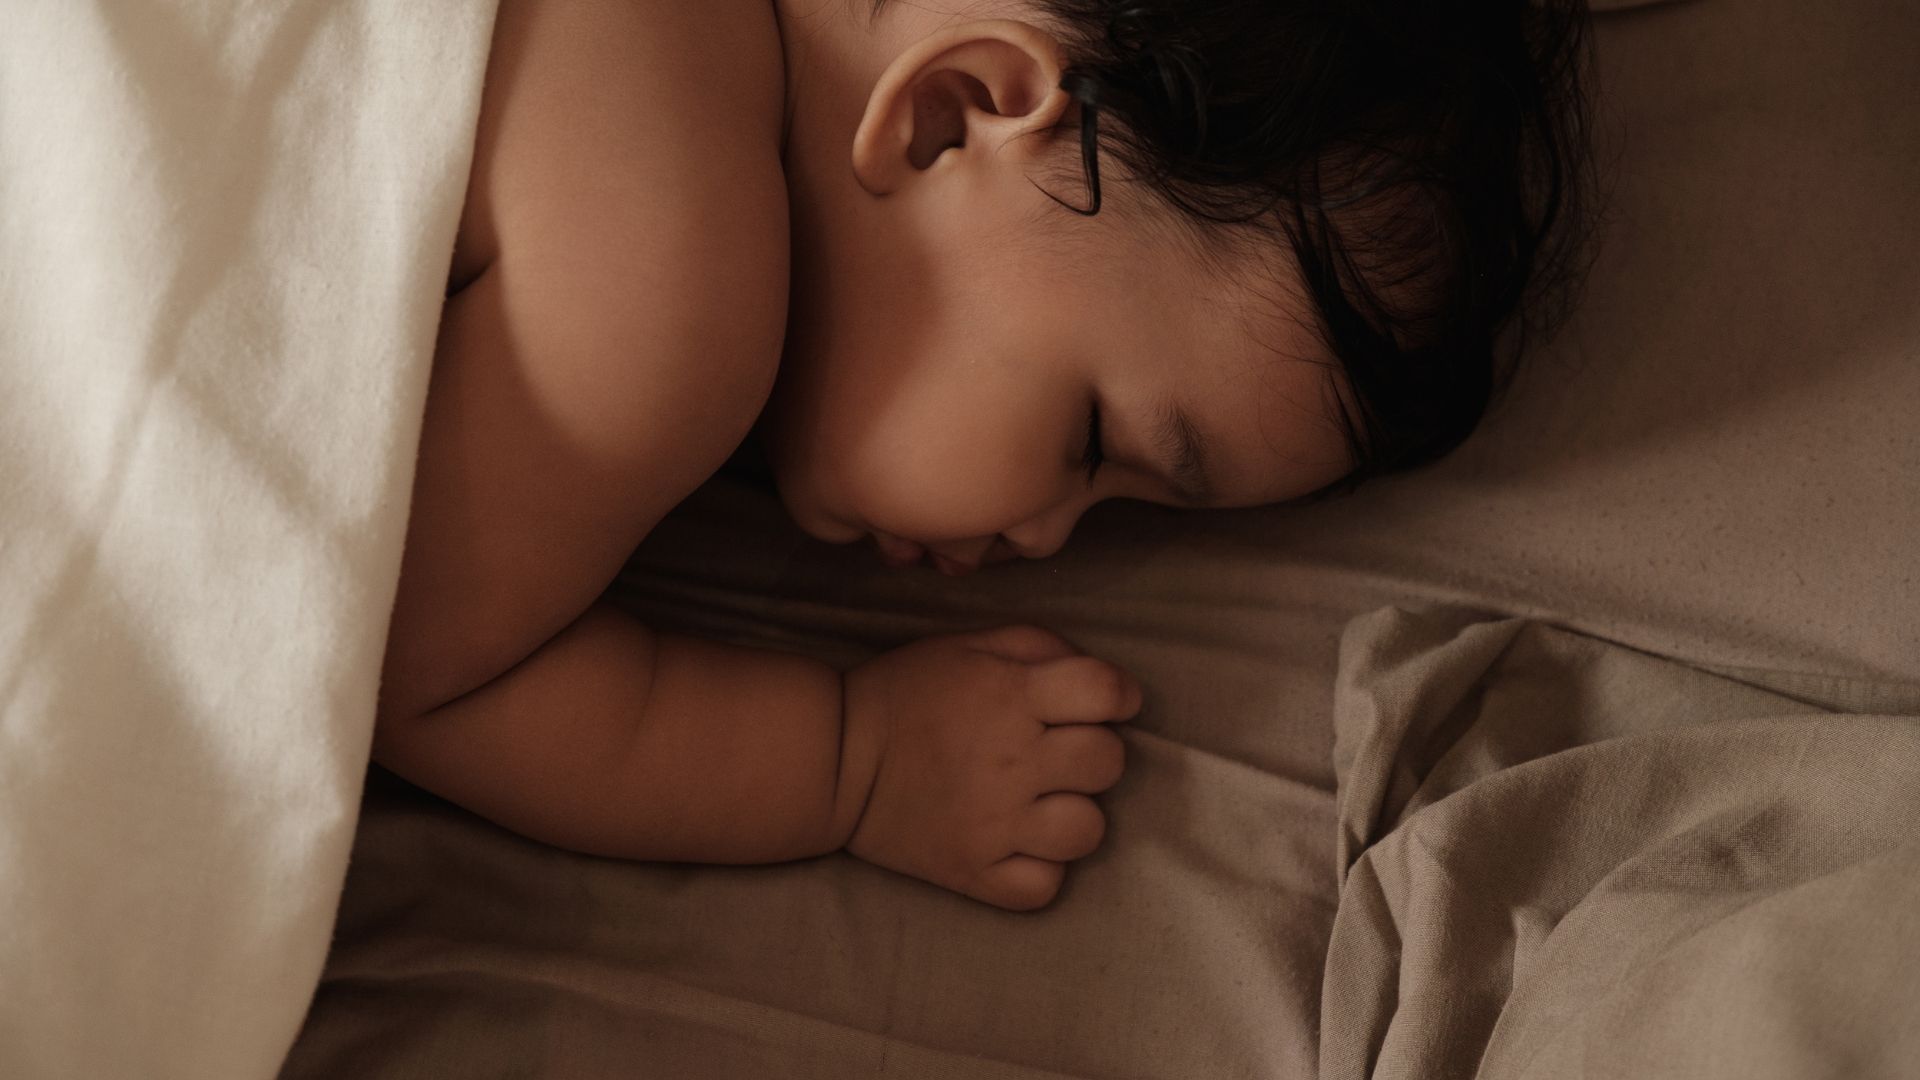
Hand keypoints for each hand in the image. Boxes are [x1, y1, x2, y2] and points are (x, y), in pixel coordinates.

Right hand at [836, 625, 1138, 910]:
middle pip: (1107, 762)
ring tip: (1042, 803)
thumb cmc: (908, 693)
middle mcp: (1012, 760)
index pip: (1107, 693)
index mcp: (1011, 695)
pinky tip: (1021, 845)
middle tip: (1059, 752)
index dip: (1120, 696)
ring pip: (1087, 831)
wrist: (833, 758)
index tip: (1104, 704)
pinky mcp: (973, 873)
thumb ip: (1038, 647)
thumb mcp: (969, 644)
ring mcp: (995, 824)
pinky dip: (1041, 870)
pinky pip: (1044, 888)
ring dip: (1074, 814)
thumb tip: (1097, 678)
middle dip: (1094, 751)